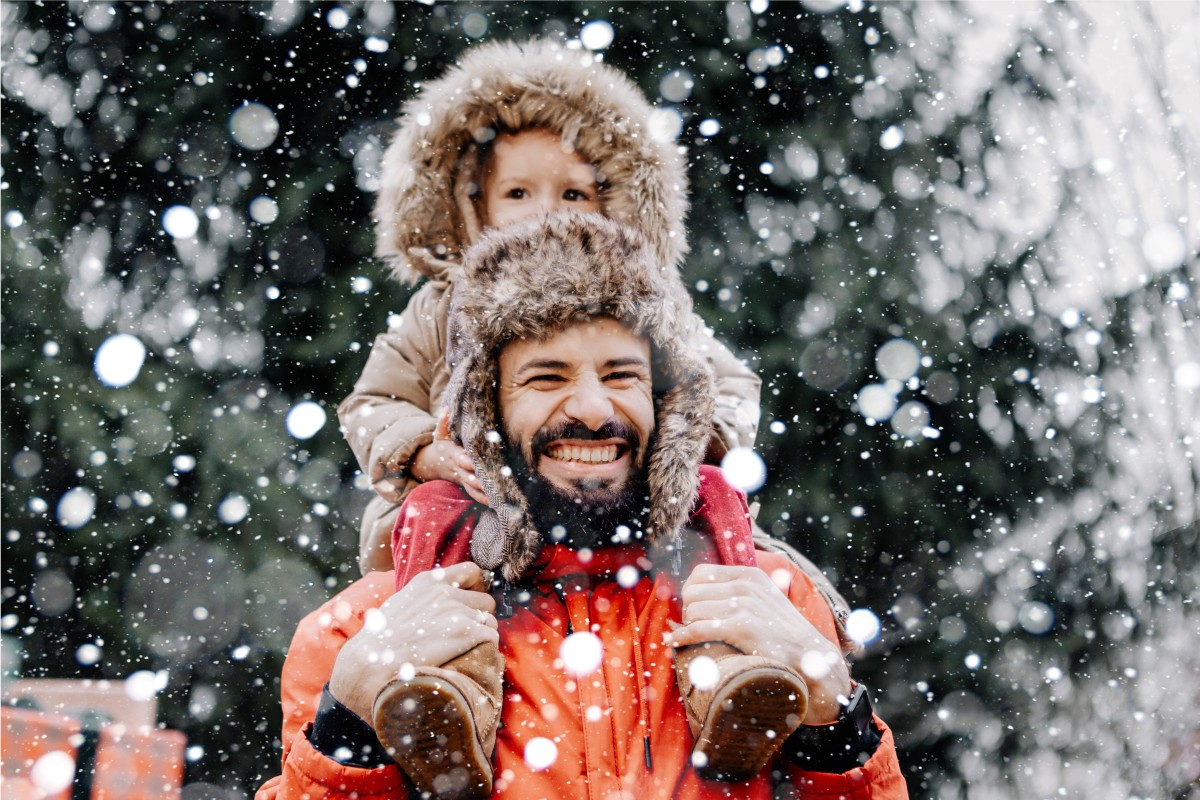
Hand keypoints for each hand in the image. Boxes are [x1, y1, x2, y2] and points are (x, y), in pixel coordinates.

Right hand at [329, 562, 497, 721]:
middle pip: (486, 601)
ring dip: (481, 636)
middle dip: (479, 617)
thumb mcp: (400, 604)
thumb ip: (426, 598)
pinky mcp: (466, 633)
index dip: (477, 588)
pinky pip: (491, 639)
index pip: (472, 571)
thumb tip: (447, 600)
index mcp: (428, 582)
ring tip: (459, 651)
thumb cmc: (380, 642)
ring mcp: (457, 611)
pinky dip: (483, 650)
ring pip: (490, 622)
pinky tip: (463, 659)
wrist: (368, 667)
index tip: (472, 603)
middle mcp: (445, 592)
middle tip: (463, 635)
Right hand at [410, 411, 487, 504]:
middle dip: (477, 480)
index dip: (466, 461)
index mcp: (452, 455)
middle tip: (488, 482)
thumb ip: (444, 422)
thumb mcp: (440, 433)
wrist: (435, 464)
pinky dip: (485, 500)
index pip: (459, 458)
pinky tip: (498, 503)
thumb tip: (447, 408)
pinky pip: (475, 495)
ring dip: (483, 493)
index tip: (474, 462)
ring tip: (496, 496)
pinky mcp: (468, 486)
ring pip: (472, 488)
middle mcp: (458, 469)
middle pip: (467, 476)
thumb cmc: (443, 445)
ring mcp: (463, 479)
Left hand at [666, 564, 851, 724]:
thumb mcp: (762, 602)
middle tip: (696, 630)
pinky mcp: (743, 627)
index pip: (700, 574)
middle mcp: (746, 585)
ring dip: (689, 628)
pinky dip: (682, 637)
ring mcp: (745, 604)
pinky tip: (674, 644)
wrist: (811, 658)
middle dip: (689, 613)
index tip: (694, 612)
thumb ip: (735, 594)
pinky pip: (698, 628)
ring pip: (693, 610)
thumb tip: (694, 593)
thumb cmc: (781, 634)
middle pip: (692, 592)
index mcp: (749, 576)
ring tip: (699, 640)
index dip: (692, 594)